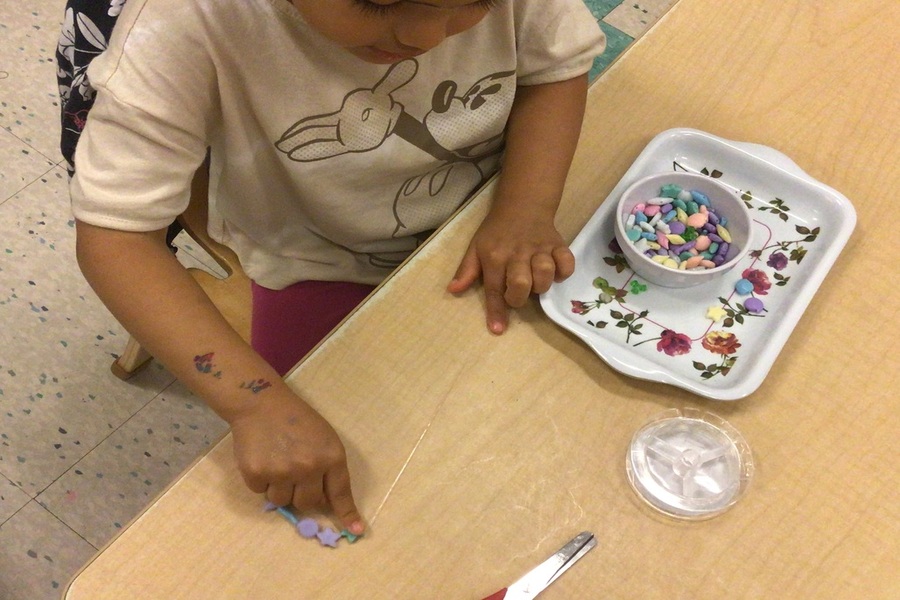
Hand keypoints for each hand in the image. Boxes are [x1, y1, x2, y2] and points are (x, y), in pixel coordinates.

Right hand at [229, 389, 364, 535]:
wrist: (261, 403)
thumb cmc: (297, 420)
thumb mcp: (323, 438)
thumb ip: (328, 467)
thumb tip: (326, 502)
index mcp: (330, 456)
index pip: (340, 492)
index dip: (346, 513)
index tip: (355, 529)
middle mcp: (309, 467)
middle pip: (308, 503)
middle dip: (301, 493)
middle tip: (293, 471)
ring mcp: (282, 472)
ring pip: (282, 501)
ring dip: (279, 487)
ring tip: (276, 460)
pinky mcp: (257, 474)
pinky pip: (260, 492)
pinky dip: (261, 480)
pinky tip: (262, 457)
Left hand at [447, 208, 574, 333]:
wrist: (522, 204)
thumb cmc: (496, 231)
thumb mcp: (476, 247)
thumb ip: (467, 270)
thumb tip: (453, 290)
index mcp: (494, 256)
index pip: (494, 287)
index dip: (496, 310)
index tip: (497, 329)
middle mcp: (517, 253)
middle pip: (521, 283)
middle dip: (519, 297)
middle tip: (516, 295)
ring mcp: (540, 248)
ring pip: (545, 273)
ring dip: (541, 285)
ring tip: (535, 283)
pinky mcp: (558, 244)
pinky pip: (567, 262)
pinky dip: (564, 272)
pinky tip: (555, 273)